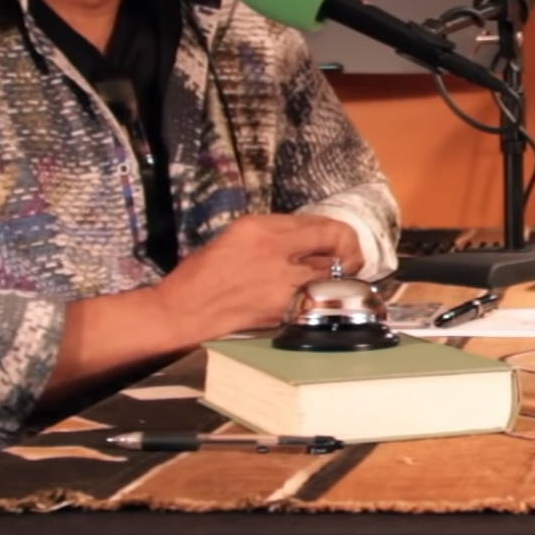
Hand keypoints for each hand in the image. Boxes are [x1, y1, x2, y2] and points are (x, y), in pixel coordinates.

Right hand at [155, 214, 362, 340]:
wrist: (181, 312)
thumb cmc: (200, 275)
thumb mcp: (234, 238)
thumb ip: (272, 234)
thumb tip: (307, 237)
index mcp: (258, 227)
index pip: (316, 221)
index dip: (335, 231)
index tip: (338, 240)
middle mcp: (273, 249)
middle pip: (335, 240)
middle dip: (350, 250)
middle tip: (353, 260)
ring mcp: (280, 281)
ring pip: (333, 272)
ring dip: (341, 276)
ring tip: (340, 280)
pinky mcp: (282, 309)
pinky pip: (316, 297)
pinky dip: (323, 297)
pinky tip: (319, 298)